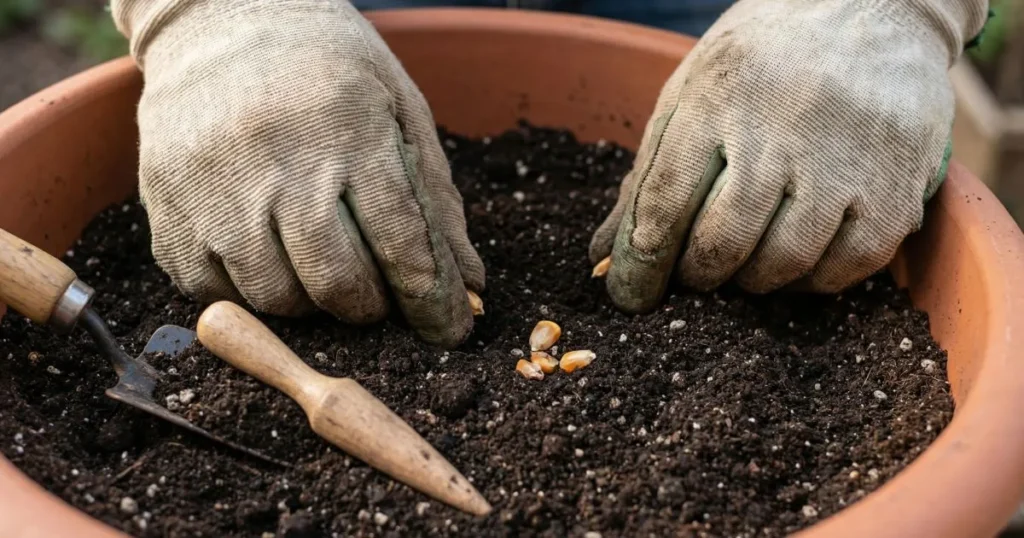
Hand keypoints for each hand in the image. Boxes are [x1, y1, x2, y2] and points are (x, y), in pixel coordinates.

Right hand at [111, 0, 483, 346]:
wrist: (218, 19)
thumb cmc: (326, 66)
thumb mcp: (398, 108)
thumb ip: (434, 197)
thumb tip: (468, 283)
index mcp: (347, 129)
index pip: (401, 242)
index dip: (431, 300)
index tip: (448, 331)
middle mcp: (277, 161)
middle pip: (337, 283)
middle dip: (370, 308)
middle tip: (376, 297)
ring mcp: (213, 188)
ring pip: (275, 299)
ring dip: (312, 306)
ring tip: (321, 273)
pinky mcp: (166, 209)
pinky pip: (214, 293)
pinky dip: (250, 297)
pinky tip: (269, 262)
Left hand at [590, 0, 987, 312]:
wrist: (874, 6)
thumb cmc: (765, 60)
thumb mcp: (692, 92)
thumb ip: (649, 173)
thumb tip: (603, 255)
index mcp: (715, 98)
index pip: (663, 202)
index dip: (640, 262)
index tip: (631, 294)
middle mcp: (779, 128)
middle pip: (722, 241)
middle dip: (698, 275)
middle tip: (697, 273)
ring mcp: (844, 158)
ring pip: (784, 261)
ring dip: (754, 281)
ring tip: (745, 265)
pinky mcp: (897, 184)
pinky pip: (849, 264)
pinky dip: (814, 281)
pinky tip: (799, 262)